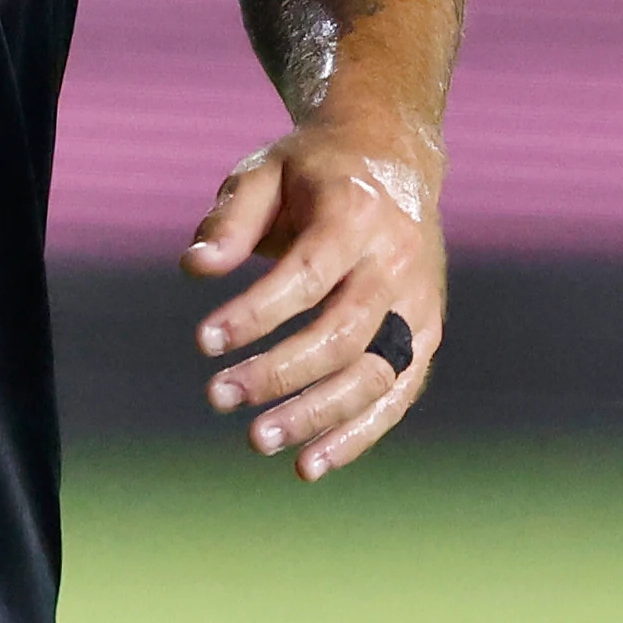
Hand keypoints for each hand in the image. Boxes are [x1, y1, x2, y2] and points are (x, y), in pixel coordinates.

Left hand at [184, 120, 445, 480]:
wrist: (393, 157)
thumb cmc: (313, 170)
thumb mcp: (265, 171)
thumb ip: (230, 219)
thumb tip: (195, 268)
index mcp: (358, 213)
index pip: (308, 275)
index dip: (257, 313)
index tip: (203, 342)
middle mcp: (398, 260)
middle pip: (342, 332)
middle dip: (278, 373)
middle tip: (217, 398)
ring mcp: (420, 301)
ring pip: (374, 373)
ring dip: (316, 415)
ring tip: (257, 440)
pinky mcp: (427, 334)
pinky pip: (397, 395)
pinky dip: (356, 435)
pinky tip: (308, 464)